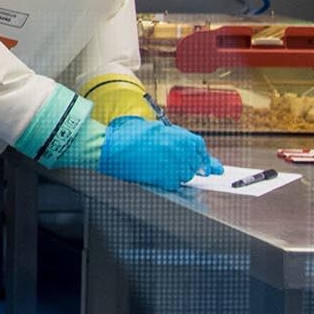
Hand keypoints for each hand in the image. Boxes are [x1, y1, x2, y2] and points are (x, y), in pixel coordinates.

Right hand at [97, 117, 219, 188]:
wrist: (113, 147)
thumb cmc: (131, 135)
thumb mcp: (158, 129)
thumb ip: (180, 139)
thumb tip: (200, 155)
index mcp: (182, 137)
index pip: (200, 149)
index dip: (200, 156)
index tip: (200, 162)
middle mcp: (182, 151)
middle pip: (195, 164)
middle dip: (186, 164)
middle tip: (168, 161)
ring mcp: (174, 166)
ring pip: (185, 176)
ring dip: (176, 172)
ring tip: (158, 164)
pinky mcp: (164, 178)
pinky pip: (173, 183)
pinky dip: (166, 180)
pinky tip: (154, 172)